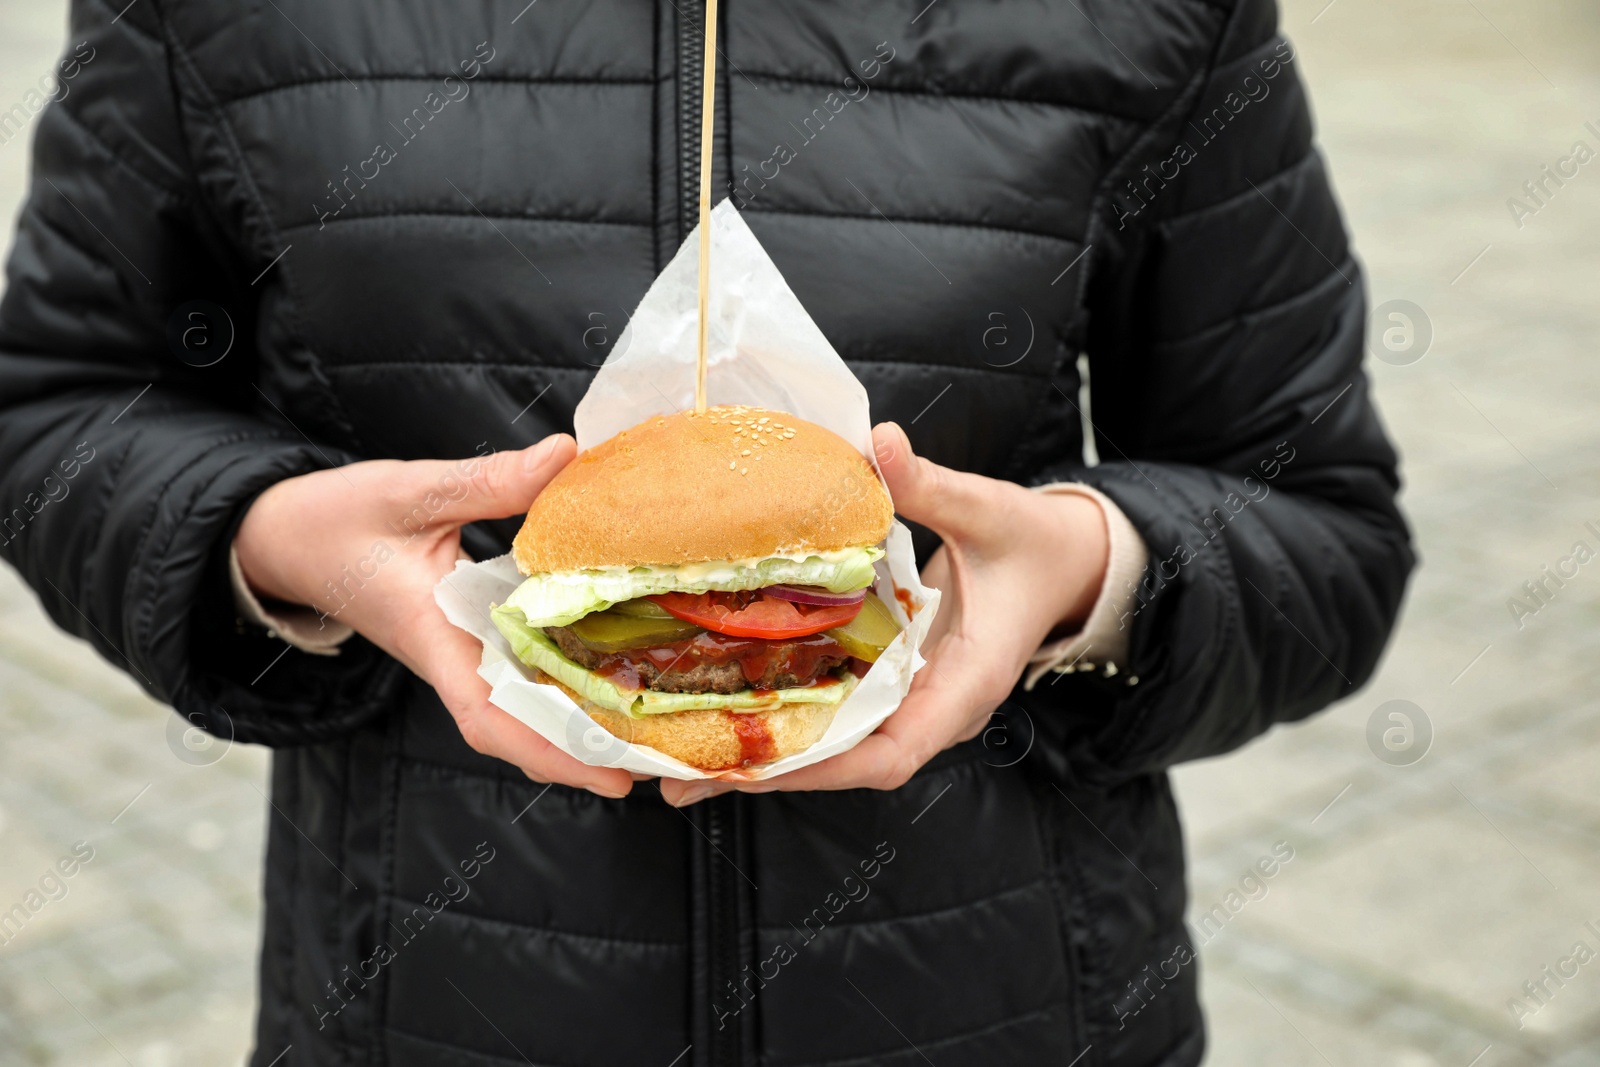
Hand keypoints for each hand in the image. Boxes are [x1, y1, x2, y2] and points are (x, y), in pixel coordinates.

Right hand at [234, 435, 635, 797]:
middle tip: (664, 764)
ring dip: (578, 729)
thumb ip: (489, 481)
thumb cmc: (335, 519)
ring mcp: (458, 655)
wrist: (282, 540)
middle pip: (519, 730)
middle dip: (585, 755)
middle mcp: (450, 658)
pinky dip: (562, 689)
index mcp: (432, 635)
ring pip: (521, 711)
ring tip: (653, 740)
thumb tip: (565, 456)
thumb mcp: (410, 490)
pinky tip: (614, 682)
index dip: (550, 748)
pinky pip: (518, 678)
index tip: (609, 774)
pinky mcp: (465, 640)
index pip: (488, 711)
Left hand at [660, 421, 1109, 805]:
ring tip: (677, 770)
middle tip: (682, 778)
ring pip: (836, 752)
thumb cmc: (1031, 544)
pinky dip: (783, 725)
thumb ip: (932, 485)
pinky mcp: (894, 687)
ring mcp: (914, 704)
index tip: (763, 764)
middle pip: (848, 764)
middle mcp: (936, 710)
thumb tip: (882, 441)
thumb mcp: (989, 510)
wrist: (1064, 562)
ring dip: (764, 760)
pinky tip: (720, 721)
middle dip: (770, 775)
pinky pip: (837, 720)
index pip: (896, 750)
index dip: (828, 764)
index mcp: (968, 683)